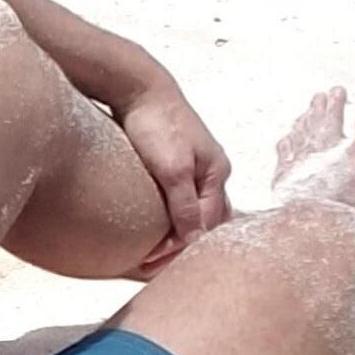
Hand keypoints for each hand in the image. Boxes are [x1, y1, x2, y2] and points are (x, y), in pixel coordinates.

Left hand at [115, 73, 230, 267]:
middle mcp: (212, 171)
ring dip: (178, 232)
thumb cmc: (155, 123)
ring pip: (193, 210)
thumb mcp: (172, 169)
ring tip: (154, 254)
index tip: (152, 264)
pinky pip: (179, 198)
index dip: (180, 247)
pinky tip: (153, 226)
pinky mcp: (176, 161)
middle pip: (206, 221)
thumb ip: (184, 206)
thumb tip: (193, 241)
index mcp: (217, 173)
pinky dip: (170, 216)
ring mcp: (195, 166)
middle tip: (155, 267)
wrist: (137, 87)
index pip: (207, 225)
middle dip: (185, 245)